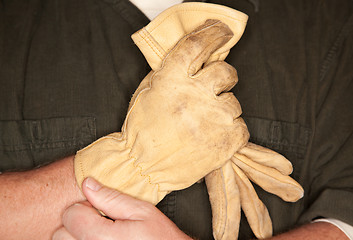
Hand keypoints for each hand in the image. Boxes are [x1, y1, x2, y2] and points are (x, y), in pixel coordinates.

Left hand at [53, 177, 191, 239]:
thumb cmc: (159, 238)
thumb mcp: (142, 212)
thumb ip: (112, 198)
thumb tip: (87, 184)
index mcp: (104, 238)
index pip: (70, 215)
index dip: (84, 207)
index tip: (99, 211)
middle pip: (60, 235)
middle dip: (76, 224)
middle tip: (98, 224)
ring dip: (75, 238)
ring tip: (97, 236)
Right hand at [74, 19, 248, 204]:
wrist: (143, 166)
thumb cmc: (143, 130)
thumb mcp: (148, 91)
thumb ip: (172, 71)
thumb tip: (197, 58)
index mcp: (172, 80)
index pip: (198, 45)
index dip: (213, 33)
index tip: (222, 31)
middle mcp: (194, 96)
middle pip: (226, 72)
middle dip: (223, 78)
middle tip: (213, 89)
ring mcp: (213, 119)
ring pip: (234, 102)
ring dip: (222, 110)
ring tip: (204, 123)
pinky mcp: (227, 141)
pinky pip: (241, 126)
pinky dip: (229, 130)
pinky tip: (212, 136)